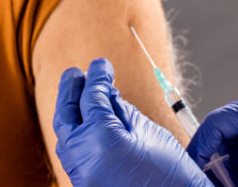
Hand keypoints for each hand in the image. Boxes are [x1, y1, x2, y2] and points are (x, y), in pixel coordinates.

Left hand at [53, 58, 210, 186]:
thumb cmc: (172, 174)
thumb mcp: (149, 132)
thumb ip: (122, 110)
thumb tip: (106, 93)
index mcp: (101, 139)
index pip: (92, 97)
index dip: (97, 76)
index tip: (101, 64)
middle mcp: (83, 159)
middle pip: (66, 115)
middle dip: (70, 91)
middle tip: (76, 73)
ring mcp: (80, 176)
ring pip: (65, 136)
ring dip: (70, 112)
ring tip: (80, 92)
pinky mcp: (85, 186)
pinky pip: (73, 153)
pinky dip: (77, 134)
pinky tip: (89, 122)